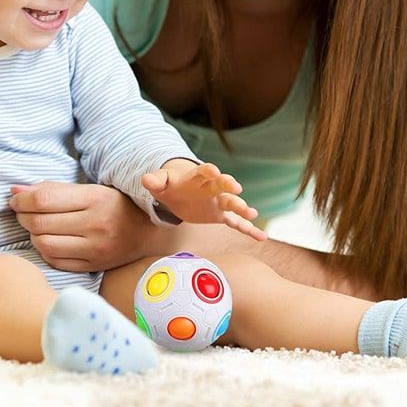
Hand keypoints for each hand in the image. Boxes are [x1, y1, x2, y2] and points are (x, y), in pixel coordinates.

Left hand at [10, 181, 156, 271]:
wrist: (147, 232)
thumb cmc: (113, 205)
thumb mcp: (89, 189)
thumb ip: (53, 189)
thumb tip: (16, 190)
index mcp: (95, 198)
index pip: (45, 199)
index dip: (23, 199)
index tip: (15, 197)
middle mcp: (95, 224)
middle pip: (41, 223)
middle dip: (22, 215)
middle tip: (20, 211)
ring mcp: (95, 248)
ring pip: (45, 244)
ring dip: (31, 234)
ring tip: (33, 225)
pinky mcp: (93, 266)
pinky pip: (56, 261)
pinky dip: (44, 250)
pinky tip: (46, 240)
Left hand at [142, 159, 267, 241]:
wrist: (180, 192)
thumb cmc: (170, 185)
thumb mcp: (160, 182)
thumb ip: (155, 180)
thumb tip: (144, 179)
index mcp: (196, 177)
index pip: (203, 171)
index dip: (207, 170)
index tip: (212, 170)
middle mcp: (211, 188)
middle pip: (221, 185)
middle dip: (228, 185)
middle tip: (236, 187)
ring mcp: (218, 202)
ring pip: (232, 204)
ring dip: (241, 208)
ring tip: (252, 213)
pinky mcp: (220, 215)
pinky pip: (236, 223)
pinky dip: (248, 229)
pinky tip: (262, 236)